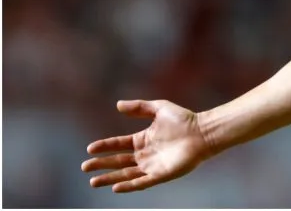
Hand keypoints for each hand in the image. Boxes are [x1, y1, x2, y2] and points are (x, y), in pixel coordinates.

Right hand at [82, 100, 212, 192]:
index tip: (90, 149)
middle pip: (118, 162)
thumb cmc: (184, 119)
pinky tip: (116, 187)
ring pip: (126, 174)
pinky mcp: (161, 175)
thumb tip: (118, 105)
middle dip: (101, 165)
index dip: (105, 147)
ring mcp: (153, 166)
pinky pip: (142, 182)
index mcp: (143, 139)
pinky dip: (129, 185)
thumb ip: (139, 107)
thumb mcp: (159, 108)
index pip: (119, 145)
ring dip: (110, 178)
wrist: (203, 131)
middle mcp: (146, 154)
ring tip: (93, 182)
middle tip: (85, 166)